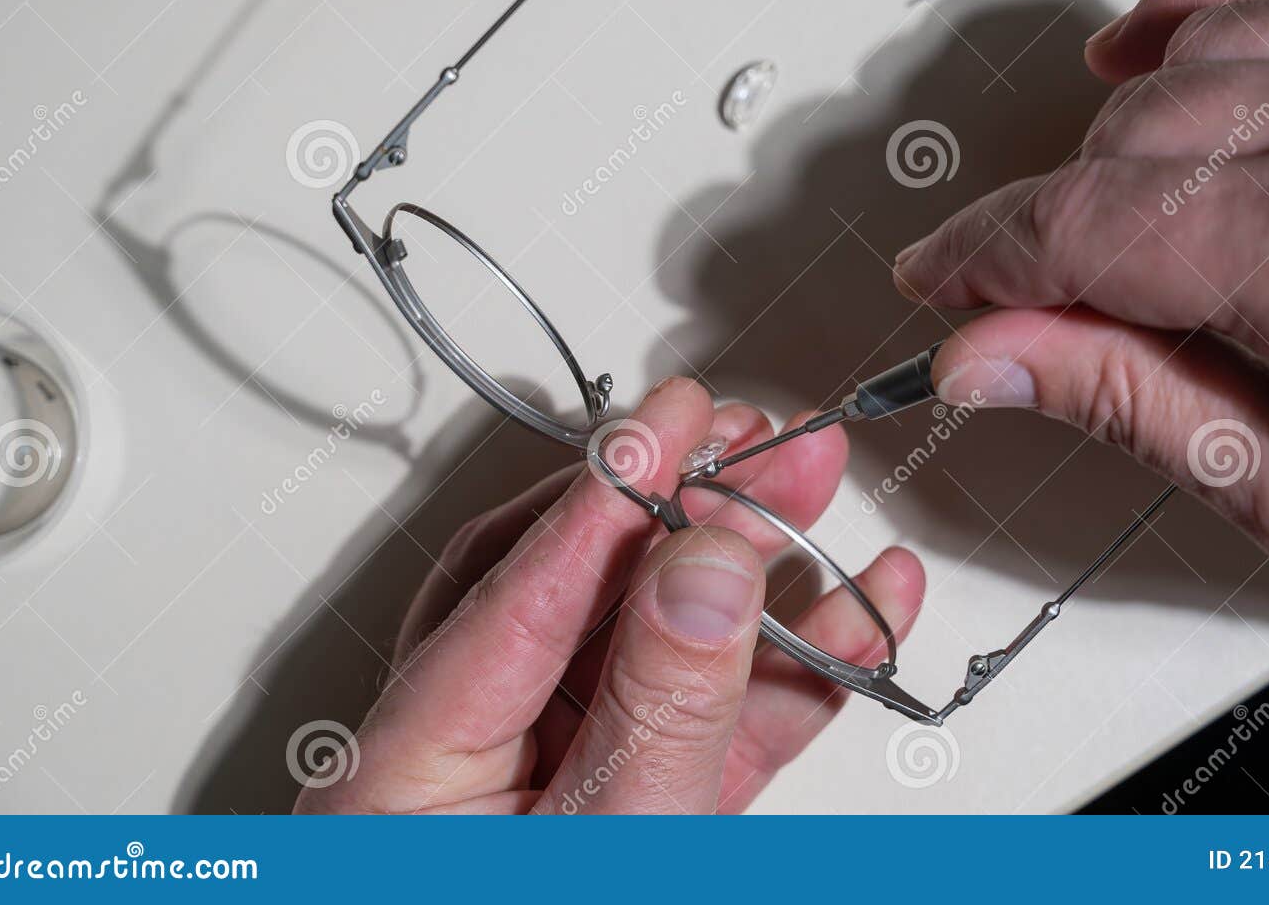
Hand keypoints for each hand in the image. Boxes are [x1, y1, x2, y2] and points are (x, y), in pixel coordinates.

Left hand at [294, 377, 923, 813]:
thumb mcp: (601, 848)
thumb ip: (655, 708)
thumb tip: (702, 566)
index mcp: (412, 765)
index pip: (520, 587)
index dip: (610, 492)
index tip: (676, 419)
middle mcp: (472, 762)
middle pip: (580, 595)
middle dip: (686, 511)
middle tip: (761, 439)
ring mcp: (557, 788)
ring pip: (655, 653)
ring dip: (752, 580)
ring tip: (826, 506)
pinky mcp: (628, 818)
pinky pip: (706, 726)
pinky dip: (785, 676)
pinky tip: (856, 621)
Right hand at [893, 0, 1268, 632]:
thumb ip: (1129, 400)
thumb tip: (988, 353)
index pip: (1084, 223)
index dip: (987, 259)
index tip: (943, 284)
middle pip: (1126, 140)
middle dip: (1051, 224)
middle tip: (1026, 302)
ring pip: (1194, 58)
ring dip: (1120, 135)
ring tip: (1093, 210)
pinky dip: (1214, 8)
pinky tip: (1161, 47)